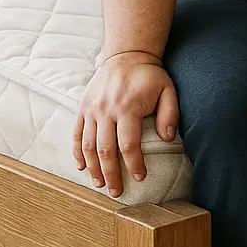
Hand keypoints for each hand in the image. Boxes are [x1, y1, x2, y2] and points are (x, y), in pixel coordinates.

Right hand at [72, 51, 179, 197]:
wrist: (127, 55)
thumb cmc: (150, 76)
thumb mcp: (168, 90)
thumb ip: (169, 114)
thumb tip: (168, 139)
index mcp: (127, 108)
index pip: (128, 144)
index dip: (134, 164)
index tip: (140, 177)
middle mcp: (106, 111)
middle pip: (105, 150)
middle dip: (111, 174)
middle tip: (117, 192)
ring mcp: (91, 109)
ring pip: (88, 145)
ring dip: (93, 168)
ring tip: (99, 184)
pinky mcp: (83, 107)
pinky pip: (77, 134)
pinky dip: (78, 152)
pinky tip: (82, 167)